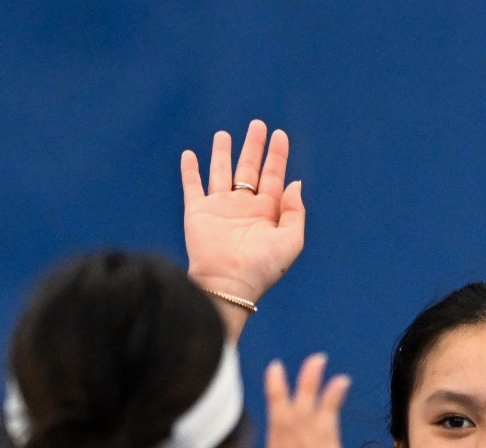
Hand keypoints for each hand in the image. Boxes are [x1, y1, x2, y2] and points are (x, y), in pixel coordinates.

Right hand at [181, 119, 304, 306]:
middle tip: (258, 125)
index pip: (273, 176)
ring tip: (224, 134)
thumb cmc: (262, 268)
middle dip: (253, 147)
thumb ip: (296, 212)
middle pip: (248, 169)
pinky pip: (192, 187)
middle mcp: (242, 208)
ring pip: (221, 173)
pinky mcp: (198, 213)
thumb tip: (295, 184)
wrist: (228, 283)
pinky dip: (189, 171)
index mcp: (265, 212)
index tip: (280, 135)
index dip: (277, 155)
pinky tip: (189, 155)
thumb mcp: (290, 241)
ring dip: (222, 153)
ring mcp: (219, 209)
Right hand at [222, 353, 360, 447]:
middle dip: (308, 388)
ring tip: (335, 378)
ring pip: (325, 433)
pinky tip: (334, 419)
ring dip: (328, 403)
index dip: (278, 396)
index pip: (280, 427)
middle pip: (306, 421)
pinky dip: (335, 430)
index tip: (277, 370)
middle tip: (315, 359)